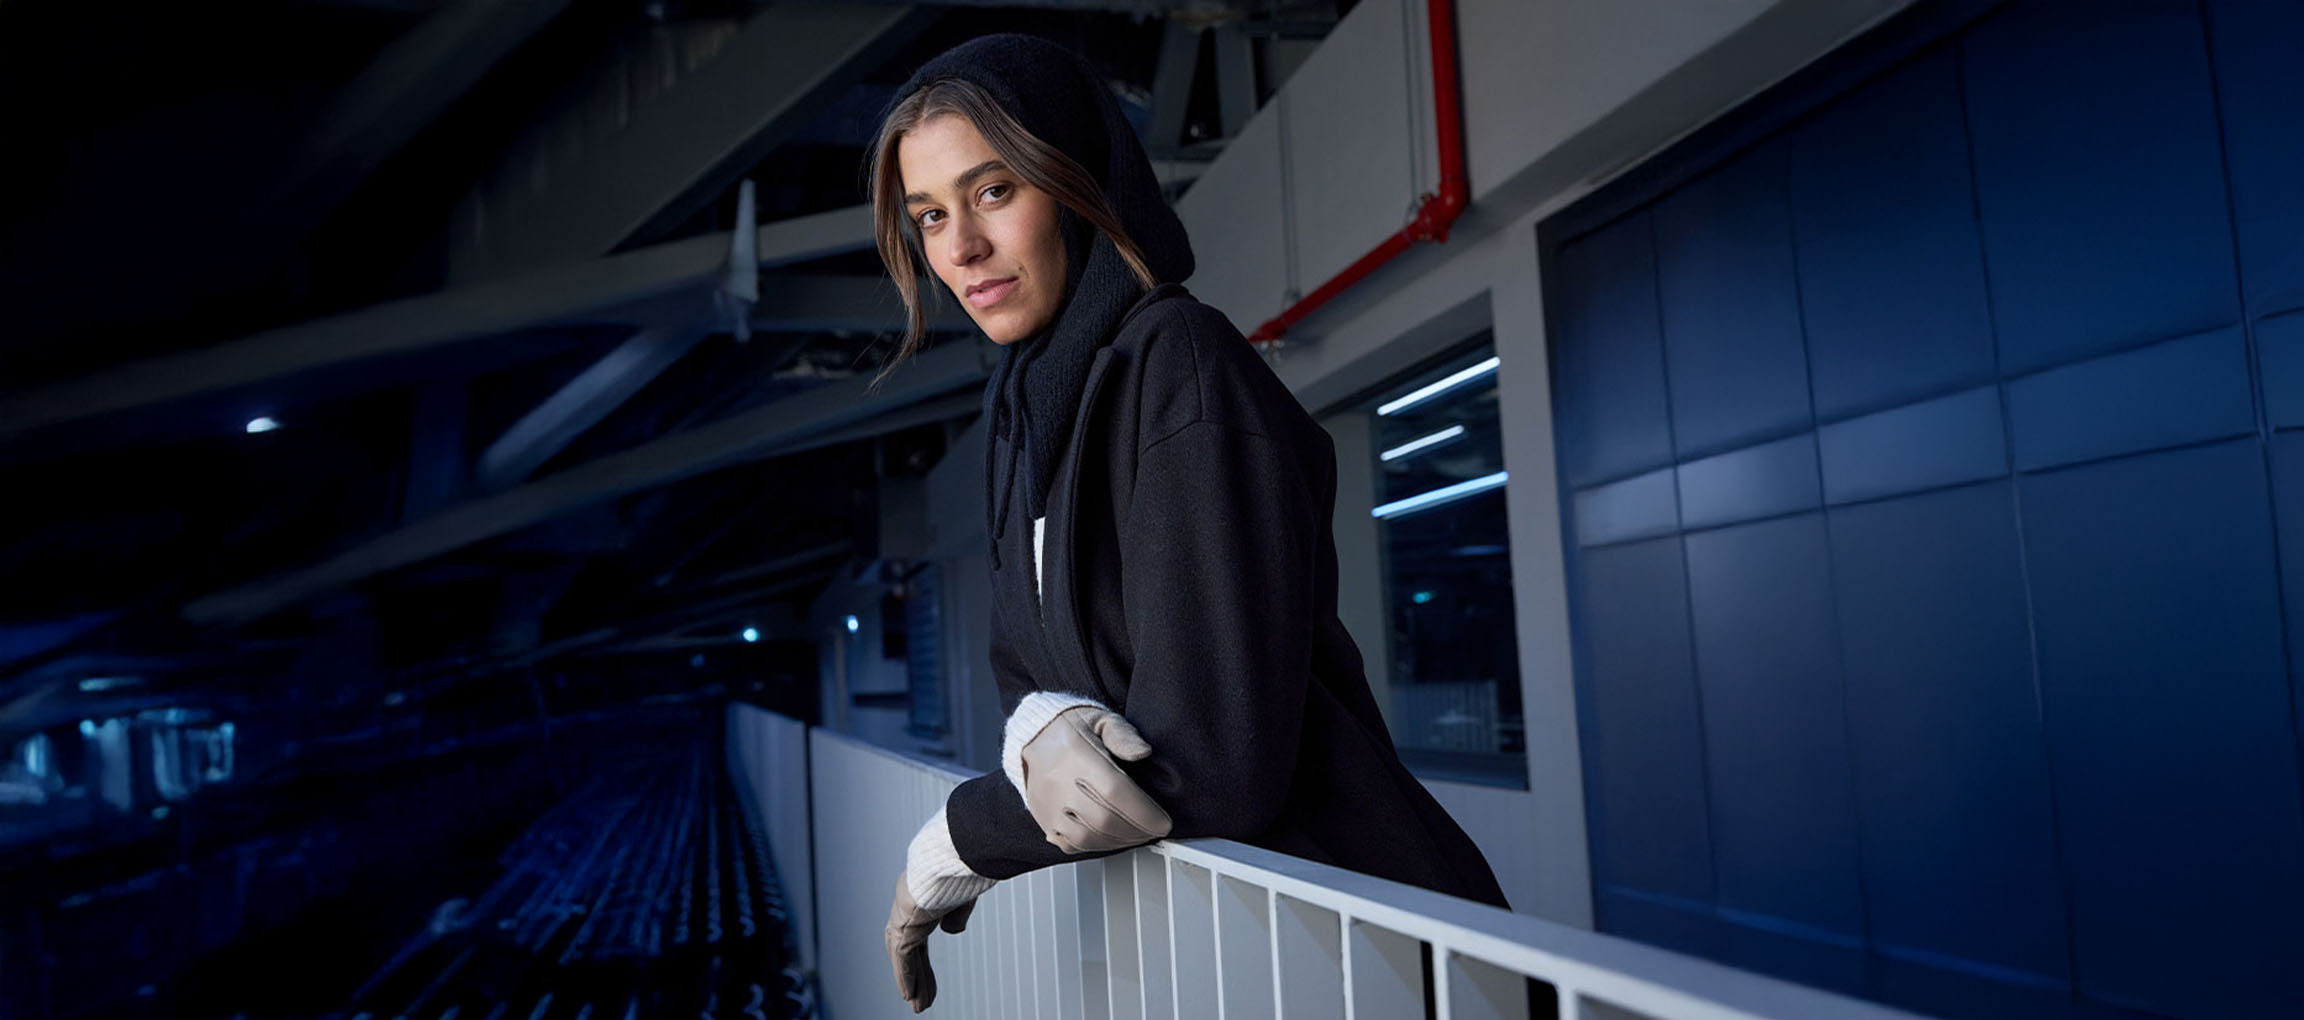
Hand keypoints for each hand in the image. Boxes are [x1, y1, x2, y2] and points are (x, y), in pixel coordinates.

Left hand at [885, 870, 975, 1012]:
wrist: (953, 854)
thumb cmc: (962, 867)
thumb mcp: (963, 896)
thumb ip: (956, 914)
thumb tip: (952, 932)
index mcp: (921, 899)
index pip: (918, 937)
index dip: (921, 961)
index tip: (927, 979)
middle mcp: (908, 908)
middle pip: (910, 951)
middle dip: (917, 976)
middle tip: (921, 998)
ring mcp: (903, 915)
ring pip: (904, 958)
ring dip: (912, 983)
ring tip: (917, 1006)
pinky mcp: (903, 923)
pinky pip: (902, 957)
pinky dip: (906, 977)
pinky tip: (910, 996)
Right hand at [1020, 706, 1173, 852]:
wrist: (1037, 737)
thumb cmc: (1072, 728)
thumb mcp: (1102, 720)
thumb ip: (1124, 735)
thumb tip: (1143, 752)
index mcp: (1076, 755)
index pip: (1114, 791)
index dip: (1143, 812)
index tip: (1162, 821)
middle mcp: (1058, 782)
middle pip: (1103, 819)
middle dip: (1137, 831)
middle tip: (1154, 829)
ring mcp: (1048, 804)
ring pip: (1087, 837)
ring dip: (1119, 841)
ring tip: (1137, 834)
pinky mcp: (1044, 819)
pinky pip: (1070, 844)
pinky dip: (1096, 846)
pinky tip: (1111, 837)